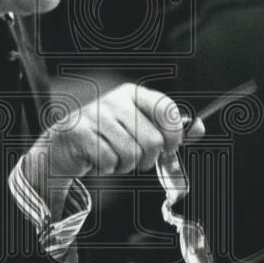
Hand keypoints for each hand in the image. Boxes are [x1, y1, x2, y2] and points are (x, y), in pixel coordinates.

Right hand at [23, 83, 204, 213]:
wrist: (64, 147)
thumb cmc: (107, 139)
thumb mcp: (140, 130)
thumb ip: (169, 130)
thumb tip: (199, 128)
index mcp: (134, 94)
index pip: (167, 111)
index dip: (175, 136)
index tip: (169, 148)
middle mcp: (116, 99)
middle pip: (152, 141)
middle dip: (146, 158)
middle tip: (133, 157)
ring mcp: (96, 113)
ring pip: (131, 154)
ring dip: (124, 165)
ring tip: (113, 157)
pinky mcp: (79, 131)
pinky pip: (109, 160)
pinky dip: (107, 168)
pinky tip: (97, 159)